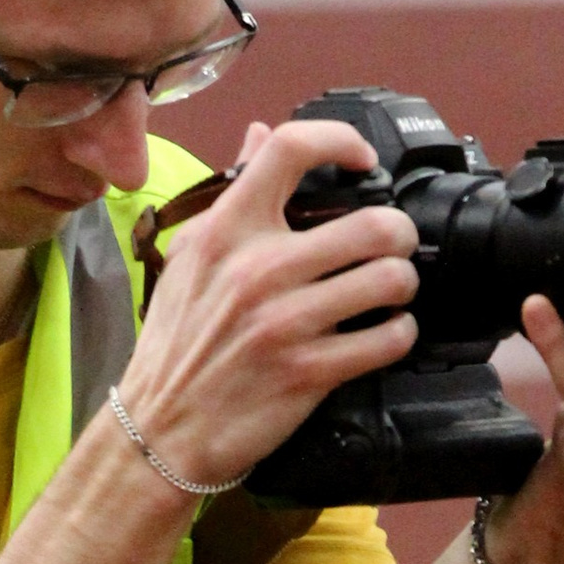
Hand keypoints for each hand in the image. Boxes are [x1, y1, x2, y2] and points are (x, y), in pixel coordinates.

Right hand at [118, 119, 418, 486]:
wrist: (161, 429)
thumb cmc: (177, 343)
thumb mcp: (190, 257)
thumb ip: (231, 195)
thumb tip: (260, 135)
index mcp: (227, 232)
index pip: (289, 149)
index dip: (340, 140)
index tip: (362, 159)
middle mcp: (258, 270)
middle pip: (372, 223)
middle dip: (399, 232)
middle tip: (395, 243)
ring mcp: (286, 323)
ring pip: (389, 280)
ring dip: (403, 284)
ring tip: (391, 290)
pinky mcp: (309, 371)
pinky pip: (387, 339)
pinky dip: (399, 334)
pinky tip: (386, 333)